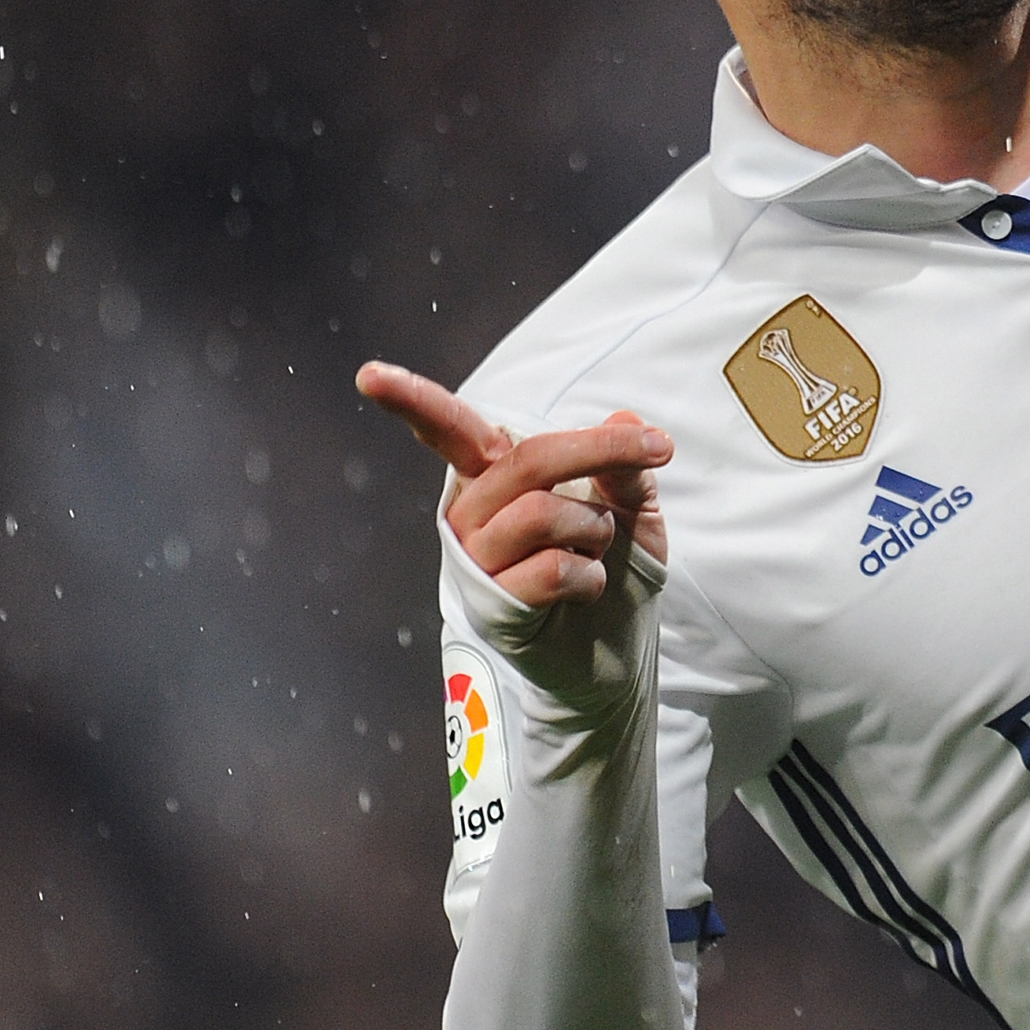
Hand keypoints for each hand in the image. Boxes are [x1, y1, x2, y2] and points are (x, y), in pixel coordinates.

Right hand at [358, 362, 671, 603]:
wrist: (617, 653)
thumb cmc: (615, 568)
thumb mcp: (634, 507)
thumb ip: (624, 467)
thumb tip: (627, 419)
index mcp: (494, 475)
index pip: (449, 429)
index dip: (410, 400)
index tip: (370, 376)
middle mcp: (474, 511)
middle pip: (529, 459)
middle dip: (599, 450)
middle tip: (659, 448)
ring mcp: (478, 560)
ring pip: (542, 513)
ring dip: (595, 530)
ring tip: (596, 551)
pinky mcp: (495, 606)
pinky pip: (551, 569)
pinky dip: (588, 576)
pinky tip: (584, 590)